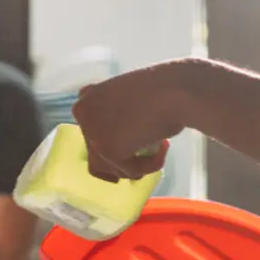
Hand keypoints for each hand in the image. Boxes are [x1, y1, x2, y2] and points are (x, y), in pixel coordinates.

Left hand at [72, 61, 196, 179]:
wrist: (177, 88)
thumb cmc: (163, 88)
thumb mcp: (130, 101)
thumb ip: (116, 119)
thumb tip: (122, 146)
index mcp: (85, 98)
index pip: (90, 132)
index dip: (113, 140)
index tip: (135, 137)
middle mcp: (82, 115)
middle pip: (97, 153)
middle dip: (125, 155)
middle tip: (150, 147)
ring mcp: (93, 134)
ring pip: (112, 168)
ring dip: (138, 164)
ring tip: (160, 147)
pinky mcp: (109, 151)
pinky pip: (131, 171)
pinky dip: (151, 164)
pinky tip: (165, 146)